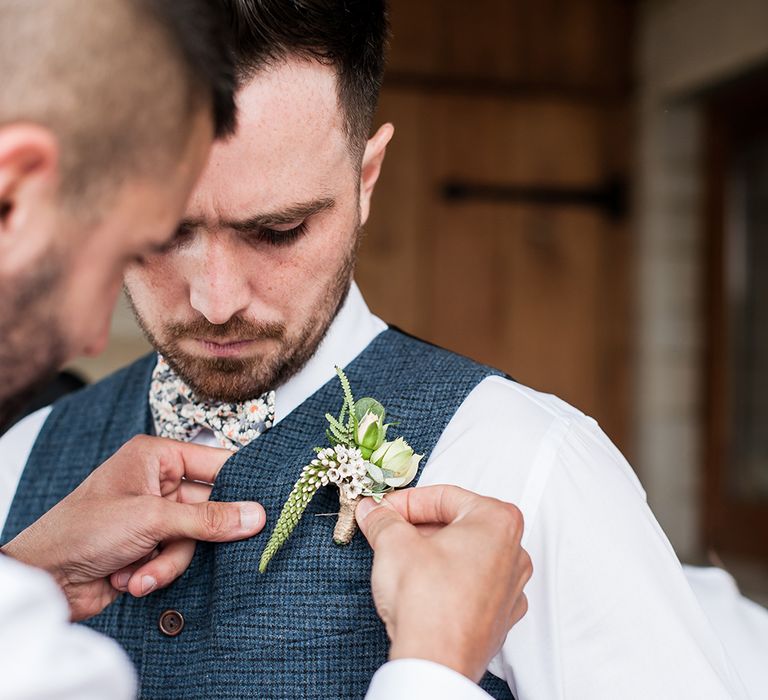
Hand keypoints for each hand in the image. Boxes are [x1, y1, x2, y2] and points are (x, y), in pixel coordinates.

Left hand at [1, 435, 264, 620]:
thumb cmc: (83, 529)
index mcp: (156, 456)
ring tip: (140, 573)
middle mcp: (157, 483)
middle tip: (193, 545)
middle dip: (191, 536)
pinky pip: (177, 558)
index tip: (267, 499)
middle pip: (207, 506)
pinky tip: (129, 579)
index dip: (240, 481)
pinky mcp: (150, 546)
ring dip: (168, 561)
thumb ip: (208, 519)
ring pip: (194, 538)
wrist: (44, 579)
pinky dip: (156, 571)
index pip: (215, 461)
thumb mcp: (152, 519)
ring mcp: (154, 516)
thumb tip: (256, 515)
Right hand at [355, 484, 530, 682]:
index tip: (386, 509)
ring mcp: (510, 586)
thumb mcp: (394, 543)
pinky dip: (448, 578)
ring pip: (467, 553)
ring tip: (402, 557)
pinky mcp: (500, 614)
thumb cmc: (428, 604)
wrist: (435, 662)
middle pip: (459, 522)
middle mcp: (513, 551)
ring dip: (434, 551)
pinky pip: (472, 583)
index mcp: (497, 521)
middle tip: (389, 529)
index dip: (407, 501)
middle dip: (420, 525)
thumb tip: (376, 512)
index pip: (444, 496)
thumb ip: (384, 519)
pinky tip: (422, 585)